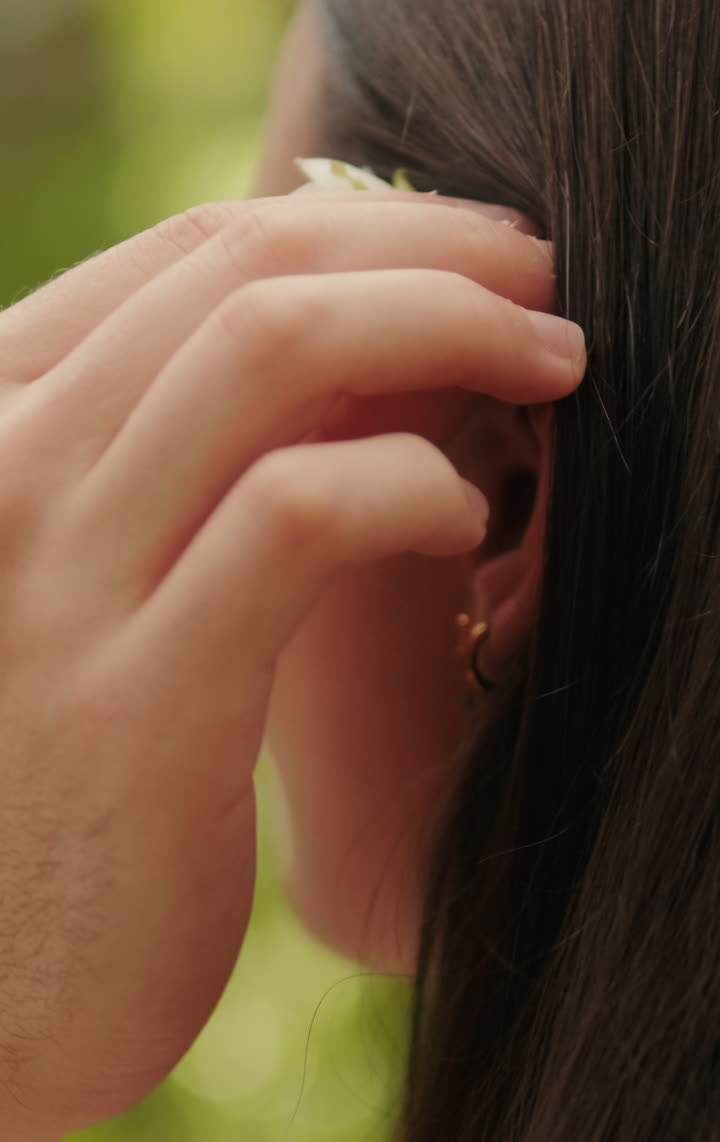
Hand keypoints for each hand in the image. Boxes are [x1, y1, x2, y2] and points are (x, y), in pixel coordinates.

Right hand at [0, 188, 584, 1141]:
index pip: (191, 255)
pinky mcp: (138, 703)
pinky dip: (409, 482)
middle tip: (537, 280)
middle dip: (425, 248)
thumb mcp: (79, 579)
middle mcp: (2, 473)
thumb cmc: (58, 772)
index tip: (466, 251)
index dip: (357, 222)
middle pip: (243, 273)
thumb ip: (162, 463)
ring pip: (271, 354)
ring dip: (445, 328)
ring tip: (547, 361)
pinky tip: (466, 511)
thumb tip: (348, 355)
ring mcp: (55, 582)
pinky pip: (299, 517)